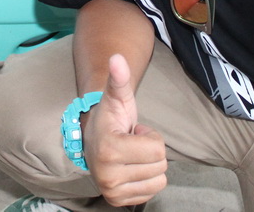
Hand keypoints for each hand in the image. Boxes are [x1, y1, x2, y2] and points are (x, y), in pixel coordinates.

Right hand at [83, 54, 167, 206]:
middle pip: (160, 165)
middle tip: (131, 144)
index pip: (158, 149)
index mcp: (109, 149)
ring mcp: (111, 190)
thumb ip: (119, 78)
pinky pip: (152, 193)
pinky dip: (146, 180)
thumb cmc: (110, 117)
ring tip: (131, 155)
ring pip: (158, 180)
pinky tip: (130, 167)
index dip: (149, 136)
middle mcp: (107, 174)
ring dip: (149, 165)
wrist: (94, 139)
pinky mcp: (117, 200)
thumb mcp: (117, 97)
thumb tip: (117, 57)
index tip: (132, 132)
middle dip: (150, 151)